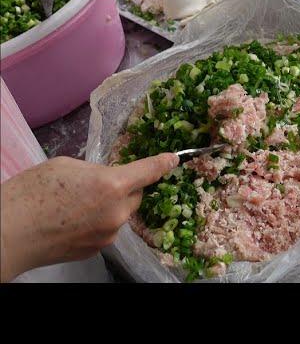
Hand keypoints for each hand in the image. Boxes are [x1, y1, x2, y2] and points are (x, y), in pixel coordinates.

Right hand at [0, 153, 178, 281]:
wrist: (8, 233)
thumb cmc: (32, 192)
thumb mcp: (67, 166)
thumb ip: (96, 170)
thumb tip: (106, 178)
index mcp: (113, 185)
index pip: (149, 171)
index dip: (163, 163)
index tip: (173, 160)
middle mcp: (118, 212)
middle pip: (134, 195)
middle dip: (124, 187)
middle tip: (95, 183)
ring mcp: (109, 234)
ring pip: (120, 213)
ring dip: (110, 206)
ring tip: (76, 204)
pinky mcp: (97, 249)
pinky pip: (107, 229)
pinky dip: (97, 222)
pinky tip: (72, 220)